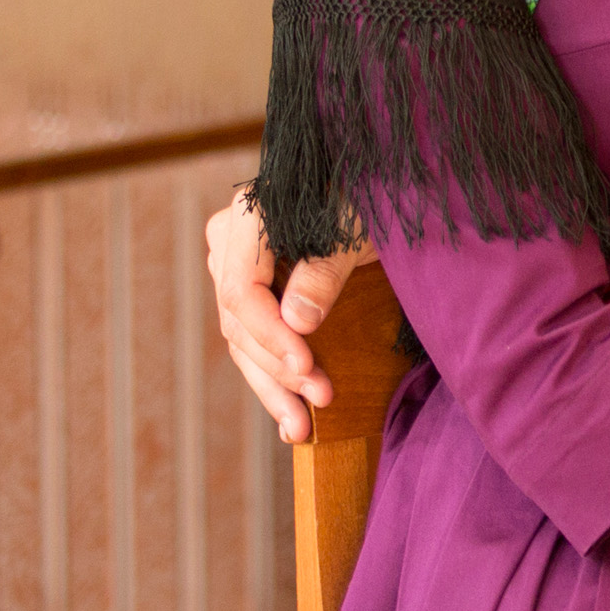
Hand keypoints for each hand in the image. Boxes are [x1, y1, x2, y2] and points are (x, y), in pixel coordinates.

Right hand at [206, 190, 372, 446]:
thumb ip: (325, 270)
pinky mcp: (253, 291)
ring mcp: (234, 267)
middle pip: (239, 322)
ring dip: (274, 387)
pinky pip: (253, 340)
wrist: (380, 181)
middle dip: (280, 368)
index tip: (307, 367)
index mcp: (249, 217)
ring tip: (302, 429)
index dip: (271, 336)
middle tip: (321, 400)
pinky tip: (290, 418)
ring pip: (242, 341)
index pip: (241, 291)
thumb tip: (296, 323)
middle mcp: (230, 242)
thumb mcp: (358, 226)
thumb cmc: (374, 195)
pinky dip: (273, 377)